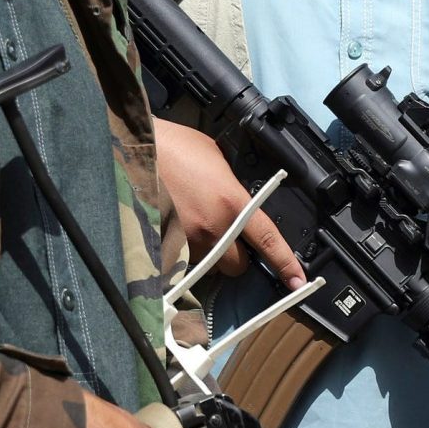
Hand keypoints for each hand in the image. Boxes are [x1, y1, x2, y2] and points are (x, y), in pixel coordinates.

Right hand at [154, 119, 304, 288]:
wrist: (131, 148)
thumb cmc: (173, 146)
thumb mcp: (216, 157)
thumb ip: (232, 185)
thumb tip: (239, 203)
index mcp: (231, 202)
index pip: (266, 239)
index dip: (285, 263)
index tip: (297, 282)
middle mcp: (211, 227)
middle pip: (236, 266)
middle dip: (234, 257)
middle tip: (224, 237)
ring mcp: (185, 241)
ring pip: (208, 265)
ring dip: (207, 254)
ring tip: (191, 225)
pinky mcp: (163, 247)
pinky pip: (183, 262)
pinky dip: (183, 252)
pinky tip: (175, 228)